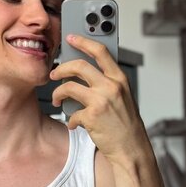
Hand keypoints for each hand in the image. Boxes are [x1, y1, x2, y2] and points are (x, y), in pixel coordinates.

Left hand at [49, 34, 147, 162]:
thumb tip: (83, 73)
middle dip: (61, 68)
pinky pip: (71, 113)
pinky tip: (74, 124)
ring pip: (68, 87)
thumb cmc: (126, 124)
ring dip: (58, 93)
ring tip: (57, 99)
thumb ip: (107, 82)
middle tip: (54, 74)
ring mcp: (101, 101)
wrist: (131, 148)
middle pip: (78, 65)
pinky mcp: (91, 117)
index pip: (100, 51)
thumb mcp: (123, 97)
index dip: (83, 41)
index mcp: (119, 78)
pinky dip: (70, 119)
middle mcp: (111, 86)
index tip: (71, 38)